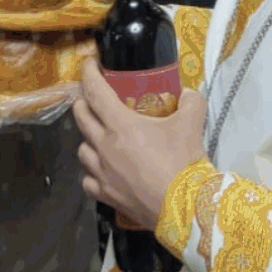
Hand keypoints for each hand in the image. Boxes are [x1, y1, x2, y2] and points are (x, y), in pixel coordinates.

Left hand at [75, 61, 209, 231]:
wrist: (183, 208)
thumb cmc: (182, 163)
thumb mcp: (191, 124)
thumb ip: (191, 102)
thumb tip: (189, 93)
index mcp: (120, 125)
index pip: (94, 91)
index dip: (88, 73)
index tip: (89, 64)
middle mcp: (104, 146)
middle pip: (80, 116)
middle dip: (83, 101)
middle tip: (94, 97)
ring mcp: (101, 172)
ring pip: (81, 148)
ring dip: (87, 137)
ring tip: (100, 135)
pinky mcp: (105, 195)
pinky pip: (88, 179)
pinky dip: (92, 171)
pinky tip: (102, 170)